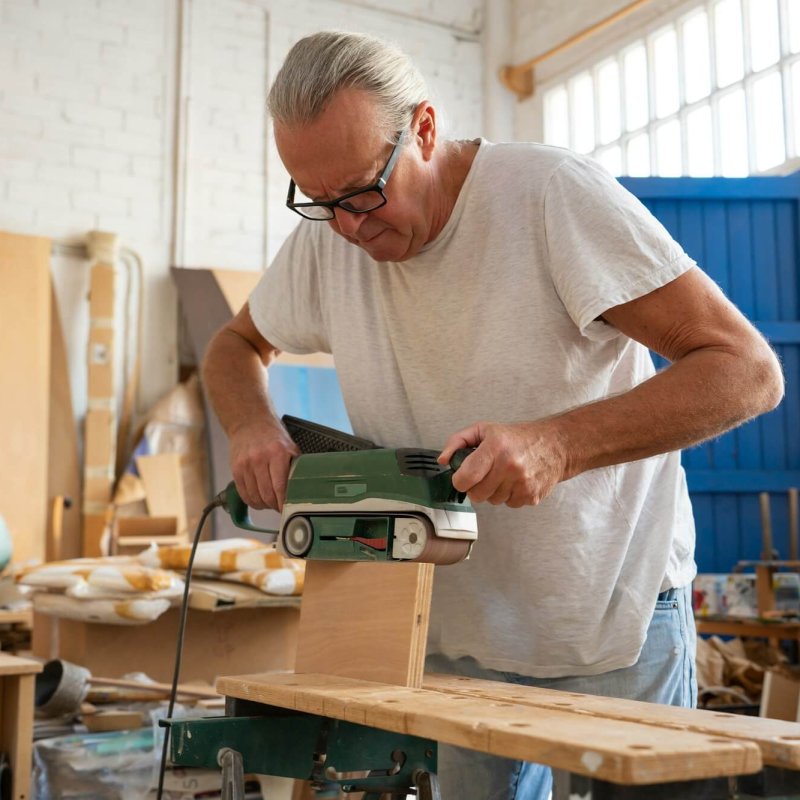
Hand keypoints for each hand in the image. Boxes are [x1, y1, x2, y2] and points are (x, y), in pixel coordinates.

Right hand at [229, 423, 300, 510]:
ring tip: (270, 504)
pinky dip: (251, 501)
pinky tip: (258, 500)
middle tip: (280, 508)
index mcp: (277, 454)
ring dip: (263, 505)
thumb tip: (301, 490)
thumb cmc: (273, 437)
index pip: (280, 486)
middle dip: (274, 506)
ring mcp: (246, 465)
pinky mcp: (235, 469)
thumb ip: (294, 467)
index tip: (288, 510)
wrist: (249, 423)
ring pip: (254, 496)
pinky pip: (243, 493)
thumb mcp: (290, 448)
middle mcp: (260, 459)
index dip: (284, 503)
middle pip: (267, 494)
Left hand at [438, 420, 566, 507]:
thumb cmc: (516, 437)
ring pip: (492, 501)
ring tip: (503, 475)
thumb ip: (458, 442)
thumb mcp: (485, 430)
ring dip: (493, 491)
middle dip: (476, 487)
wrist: (554, 445)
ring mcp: (522, 483)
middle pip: (476, 495)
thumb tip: (443, 460)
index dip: (460, 480)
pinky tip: (515, 481)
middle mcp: (510, 466)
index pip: (465, 478)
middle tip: (484, 474)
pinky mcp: (532, 496)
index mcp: (495, 447)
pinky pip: (508, 504)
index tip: (463, 476)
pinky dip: (509, 496)